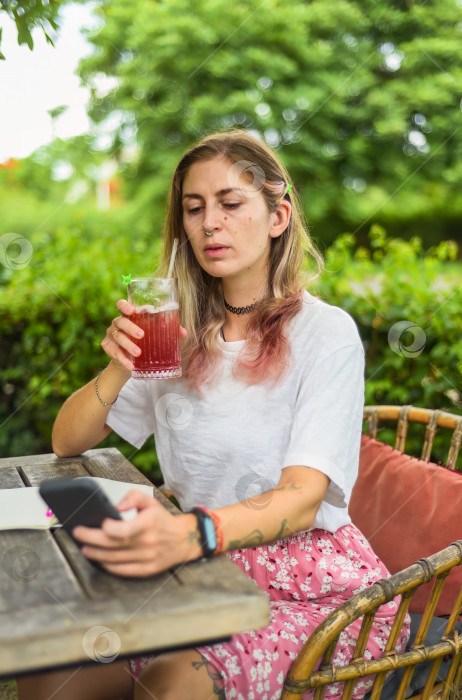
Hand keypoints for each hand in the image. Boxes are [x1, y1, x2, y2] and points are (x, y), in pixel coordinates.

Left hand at [72, 490, 201, 576]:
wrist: (183, 539)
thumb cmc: (161, 519)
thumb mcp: (151, 502)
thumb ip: (133, 496)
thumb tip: (118, 505)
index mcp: (149, 523)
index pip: (124, 530)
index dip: (107, 528)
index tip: (99, 523)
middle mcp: (148, 542)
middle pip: (112, 544)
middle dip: (91, 539)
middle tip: (78, 533)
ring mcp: (147, 558)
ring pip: (114, 559)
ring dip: (95, 553)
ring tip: (84, 547)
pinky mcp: (147, 570)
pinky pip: (122, 570)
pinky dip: (107, 565)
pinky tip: (99, 558)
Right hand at [101, 299, 187, 372]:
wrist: (128, 362)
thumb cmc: (143, 343)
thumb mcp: (153, 336)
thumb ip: (167, 331)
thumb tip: (183, 332)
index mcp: (128, 317)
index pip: (121, 305)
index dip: (124, 306)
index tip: (132, 310)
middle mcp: (117, 323)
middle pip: (120, 321)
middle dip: (130, 327)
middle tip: (142, 335)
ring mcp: (111, 335)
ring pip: (118, 337)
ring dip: (128, 345)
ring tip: (139, 353)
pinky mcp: (108, 348)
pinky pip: (114, 352)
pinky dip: (123, 359)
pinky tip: (131, 365)